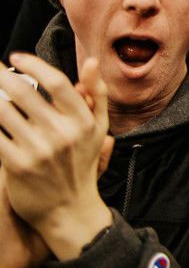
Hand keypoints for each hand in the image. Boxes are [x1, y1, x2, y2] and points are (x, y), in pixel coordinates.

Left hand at [0, 54, 113, 260]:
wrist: (68, 210)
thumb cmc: (82, 165)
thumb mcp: (99, 129)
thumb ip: (97, 94)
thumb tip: (92, 61)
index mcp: (83, 121)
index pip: (57, 82)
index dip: (33, 65)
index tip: (16, 57)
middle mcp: (61, 134)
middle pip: (24, 93)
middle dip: (2, 76)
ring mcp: (38, 150)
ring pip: (3, 112)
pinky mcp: (16, 165)